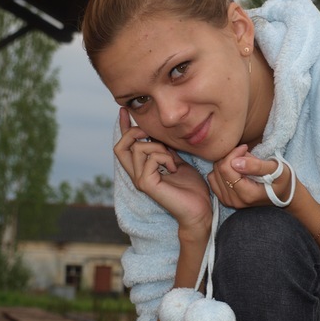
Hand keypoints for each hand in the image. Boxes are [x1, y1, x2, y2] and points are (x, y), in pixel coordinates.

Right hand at [114, 108, 211, 228]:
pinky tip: (174, 168)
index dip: (123, 127)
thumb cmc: (191, 187)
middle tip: (151, 133)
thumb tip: (157, 134)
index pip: (125, 146)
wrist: (199, 209)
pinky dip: (164, 157)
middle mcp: (137, 174)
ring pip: (138, 148)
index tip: (124, 110)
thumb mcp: (177, 161)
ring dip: (158, 147)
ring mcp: (140, 180)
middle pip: (120, 146)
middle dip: (134, 132)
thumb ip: (165, 149)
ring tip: (172, 160)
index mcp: (143, 168)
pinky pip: (150, 158)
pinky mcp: (147, 185)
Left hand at [208, 145, 292, 208]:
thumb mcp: (276, 169)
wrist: (282, 194)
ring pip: (214, 173)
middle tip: (244, 153)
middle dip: (229, 156)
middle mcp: (235, 201)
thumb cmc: (282, 180)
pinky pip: (213, 180)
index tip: (245, 147)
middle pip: (219, 170)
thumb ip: (256, 165)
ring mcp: (229, 202)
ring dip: (225, 163)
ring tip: (241, 162)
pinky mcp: (225, 199)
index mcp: (248, 194)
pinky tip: (234, 169)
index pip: (226, 168)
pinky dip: (221, 171)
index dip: (233, 153)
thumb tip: (235, 162)